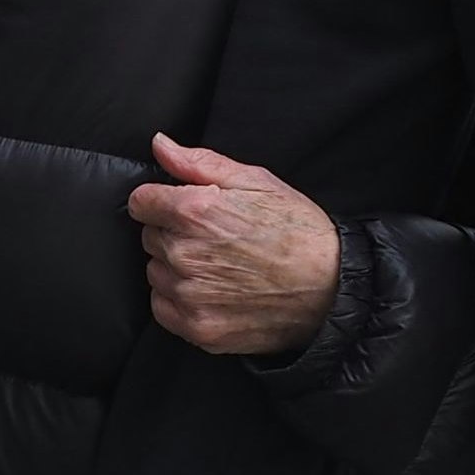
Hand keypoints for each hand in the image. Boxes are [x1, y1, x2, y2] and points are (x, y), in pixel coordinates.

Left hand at [128, 133, 341, 356]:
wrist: (333, 289)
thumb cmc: (298, 231)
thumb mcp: (256, 181)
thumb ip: (198, 163)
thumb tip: (159, 145)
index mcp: (195, 212)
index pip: (141, 202)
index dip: (161, 201)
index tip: (183, 209)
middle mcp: (185, 254)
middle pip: (150, 237)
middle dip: (174, 233)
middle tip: (215, 238)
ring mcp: (191, 295)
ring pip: (156, 272)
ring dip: (176, 267)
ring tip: (219, 266)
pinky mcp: (199, 328)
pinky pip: (163, 307)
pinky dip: (179, 299)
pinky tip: (212, 291)